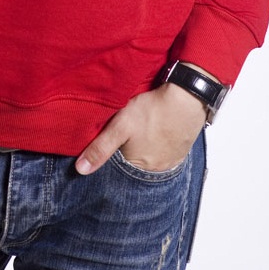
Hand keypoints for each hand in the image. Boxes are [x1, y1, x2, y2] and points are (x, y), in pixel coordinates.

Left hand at [75, 83, 205, 174]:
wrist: (187, 99)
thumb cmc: (153, 110)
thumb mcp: (120, 125)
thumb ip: (100, 148)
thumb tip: (81, 170)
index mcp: (138, 166)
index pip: (118, 169)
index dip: (111, 157)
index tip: (111, 143)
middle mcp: (155, 170)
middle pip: (134, 166)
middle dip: (127, 154)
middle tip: (126, 136)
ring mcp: (170, 161)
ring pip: (150, 159)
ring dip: (143, 150)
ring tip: (140, 133)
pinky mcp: (181, 151)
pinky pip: (165, 154)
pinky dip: (158, 147)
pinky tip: (155, 133)